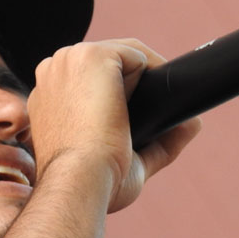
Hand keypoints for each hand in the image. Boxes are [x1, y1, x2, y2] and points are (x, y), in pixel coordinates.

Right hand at [27, 39, 200, 212]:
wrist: (77, 183)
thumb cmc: (87, 182)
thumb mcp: (119, 161)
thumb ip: (153, 142)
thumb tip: (192, 125)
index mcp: (46, 98)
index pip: (87, 81)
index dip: (117, 95)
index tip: (134, 118)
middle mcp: (51, 73)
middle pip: (107, 65)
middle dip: (136, 85)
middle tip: (157, 118)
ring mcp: (68, 61)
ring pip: (124, 57)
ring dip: (147, 78)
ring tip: (159, 111)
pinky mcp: (91, 56)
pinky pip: (136, 54)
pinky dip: (156, 72)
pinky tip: (157, 98)